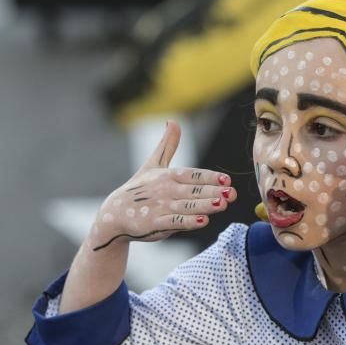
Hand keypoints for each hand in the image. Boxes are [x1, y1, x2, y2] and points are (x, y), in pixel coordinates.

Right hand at [89, 121, 236, 251]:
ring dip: (205, 205)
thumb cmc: (138, 189)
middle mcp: (165, 189)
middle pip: (193, 190)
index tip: (227, 180)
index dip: (210, 177)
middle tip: (231, 193)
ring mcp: (160, 207)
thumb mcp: (152, 165)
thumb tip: (172, 120)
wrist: (114, 214)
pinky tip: (203, 221)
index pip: (193, 175)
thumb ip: (167, 145)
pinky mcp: (154, 223)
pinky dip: (188, 222)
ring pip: (187, 206)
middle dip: (213, 191)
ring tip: (222, 204)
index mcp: (168, 175)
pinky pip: (174, 222)